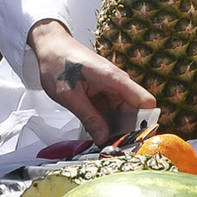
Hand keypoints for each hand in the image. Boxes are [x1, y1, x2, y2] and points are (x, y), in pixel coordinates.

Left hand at [28, 20, 156, 142]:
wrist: (50, 47)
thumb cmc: (58, 63)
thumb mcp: (70, 96)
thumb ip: (89, 117)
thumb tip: (104, 139)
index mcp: (115, 80)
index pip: (146, 102)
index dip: (146, 122)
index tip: (137, 141)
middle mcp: (117, 84)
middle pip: (134, 113)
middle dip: (126, 132)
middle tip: (112, 149)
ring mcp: (110, 89)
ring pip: (121, 115)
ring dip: (114, 129)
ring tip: (101, 144)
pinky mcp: (102, 93)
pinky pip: (109, 112)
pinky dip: (104, 123)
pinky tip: (95, 133)